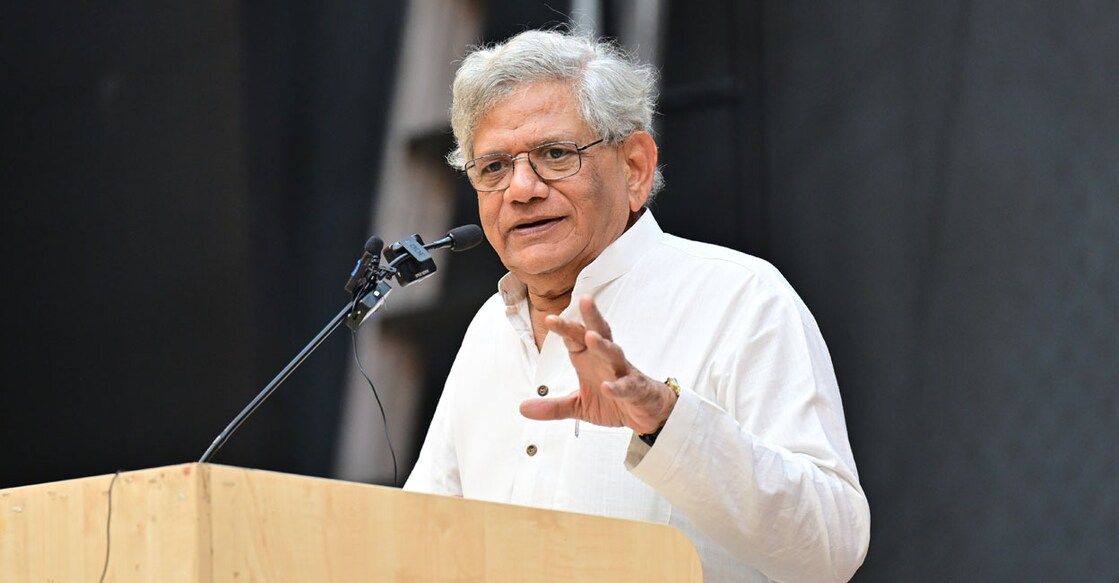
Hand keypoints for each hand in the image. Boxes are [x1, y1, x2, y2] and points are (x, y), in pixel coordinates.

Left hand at [519, 296, 676, 433]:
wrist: (647, 413)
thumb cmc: (614, 401)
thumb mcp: (578, 406)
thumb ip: (552, 406)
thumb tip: (523, 408)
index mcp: (590, 359)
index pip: (576, 338)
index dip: (565, 328)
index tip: (549, 319)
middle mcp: (606, 360)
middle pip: (599, 332)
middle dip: (591, 317)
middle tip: (583, 300)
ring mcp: (624, 373)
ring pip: (615, 354)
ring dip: (603, 346)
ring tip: (592, 338)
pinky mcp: (637, 390)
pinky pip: (628, 385)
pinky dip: (618, 386)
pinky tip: (609, 386)